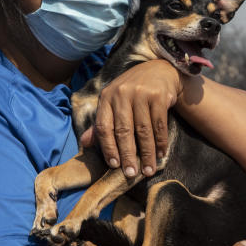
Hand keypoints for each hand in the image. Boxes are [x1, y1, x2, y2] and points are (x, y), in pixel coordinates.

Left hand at [80, 59, 181, 177]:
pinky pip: (159, 125)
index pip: (103, 126)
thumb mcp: (113, 103)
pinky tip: (161, 154)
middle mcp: (122, 94)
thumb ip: (101, 124)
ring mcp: (141, 93)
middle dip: (127, 155)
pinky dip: (160, 142)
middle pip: (123, 131)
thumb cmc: (132, 92)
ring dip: (146, 153)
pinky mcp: (158, 96)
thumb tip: (84, 144)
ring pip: (143, 130)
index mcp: (106, 97)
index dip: (108, 148)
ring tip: (148, 170)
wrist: (159, 71)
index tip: (114, 165)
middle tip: (130, 174)